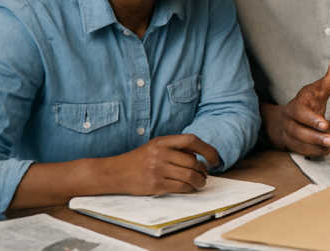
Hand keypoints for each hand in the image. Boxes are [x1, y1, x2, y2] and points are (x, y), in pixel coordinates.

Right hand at [105, 134, 219, 194]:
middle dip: (203, 169)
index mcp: (162, 141)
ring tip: (201, 182)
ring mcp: (158, 170)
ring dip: (200, 181)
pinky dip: (189, 189)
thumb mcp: (156, 146)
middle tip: (205, 173)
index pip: (192, 140)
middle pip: (192, 161)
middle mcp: (160, 154)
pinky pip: (181, 187)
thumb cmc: (140, 159)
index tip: (214, 158)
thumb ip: (176, 148)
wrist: (115, 173)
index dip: (207, 149)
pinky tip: (190, 188)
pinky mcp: (155, 185)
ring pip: (189, 176)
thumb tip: (202, 156)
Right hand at [264, 57, 329, 155]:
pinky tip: (325, 151)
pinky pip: (300, 151)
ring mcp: (288, 133)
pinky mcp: (291, 144)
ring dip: (315, 146)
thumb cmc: (310, 101)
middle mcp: (289, 120)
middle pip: (298, 131)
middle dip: (315, 136)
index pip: (300, 113)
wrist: (293, 115)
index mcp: (296, 105)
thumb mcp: (320, 88)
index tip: (325, 125)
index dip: (311, 119)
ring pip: (298, 143)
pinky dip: (313, 152)